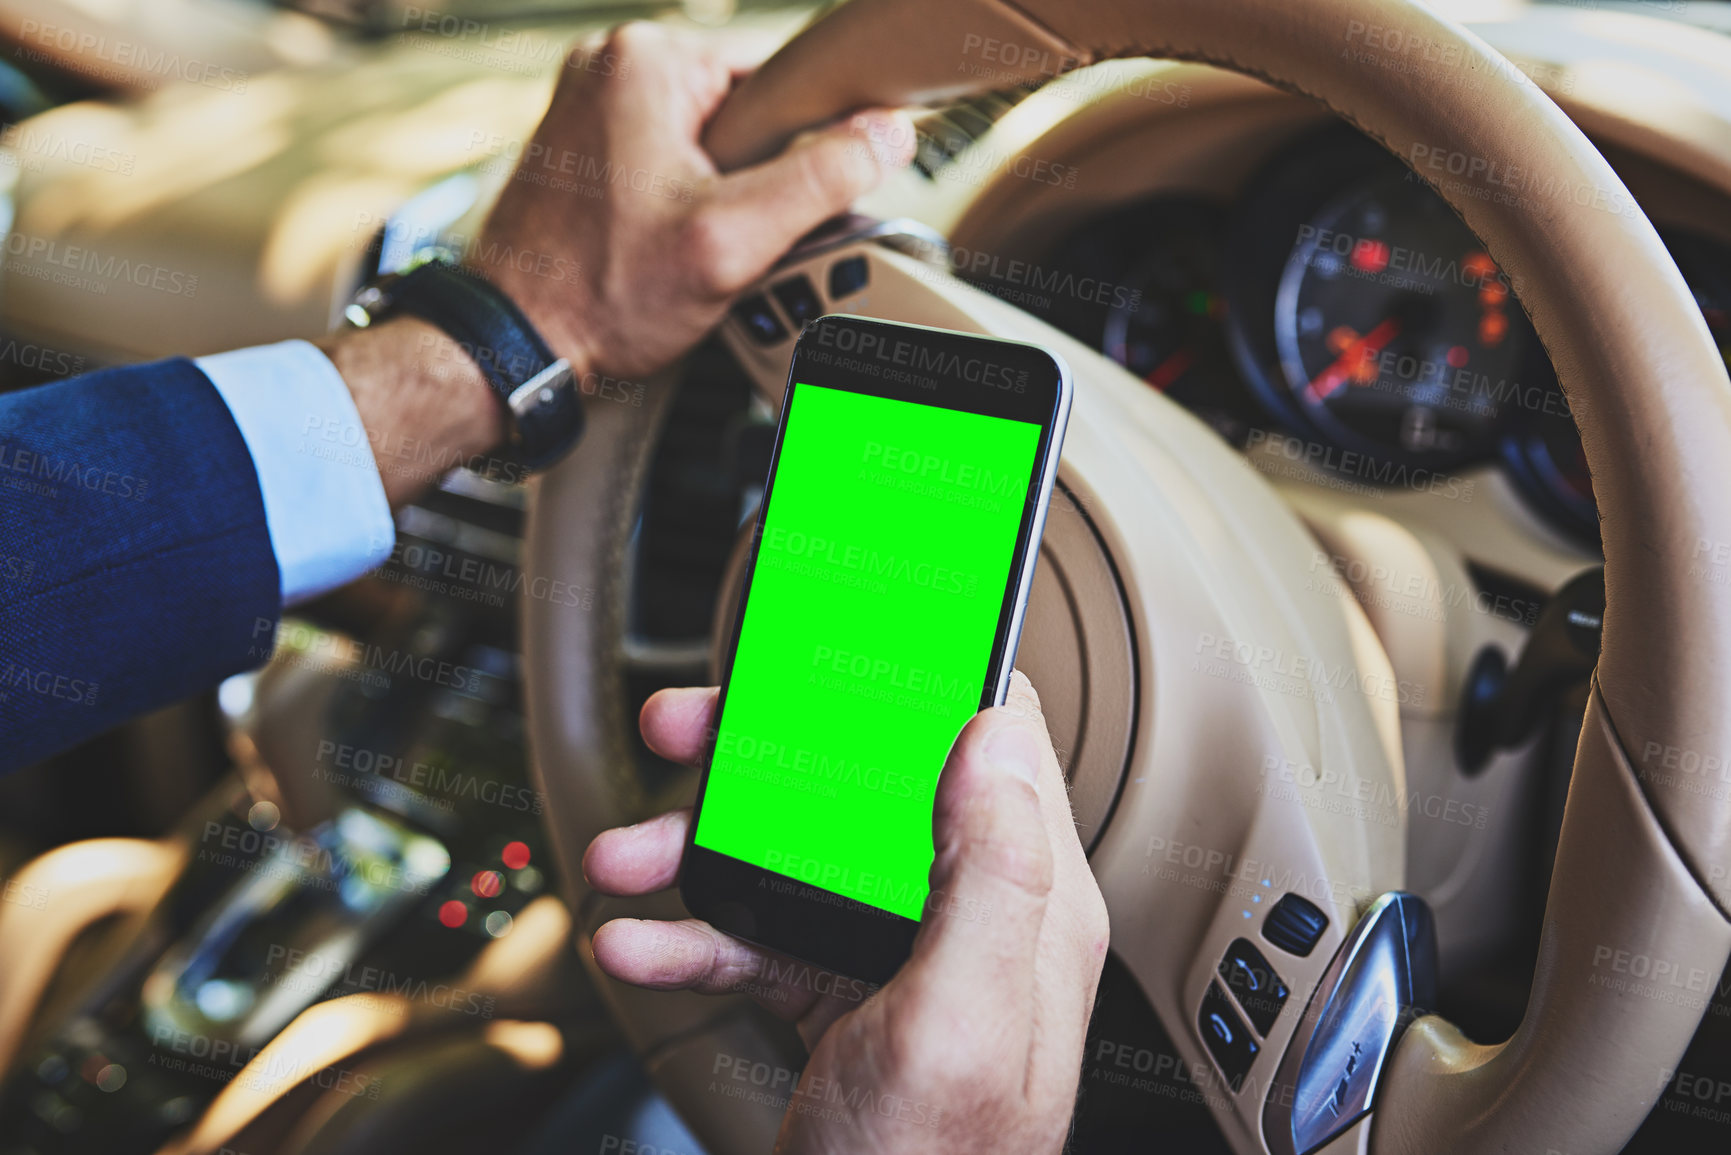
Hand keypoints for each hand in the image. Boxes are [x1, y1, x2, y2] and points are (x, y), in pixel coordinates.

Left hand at [469, 21, 915, 381]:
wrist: (517, 343)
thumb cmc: (596, 294)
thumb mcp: (733, 241)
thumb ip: (821, 180)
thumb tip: (887, 134)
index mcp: (649, 59)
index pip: (779, 78)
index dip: (805, 146)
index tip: (790, 202)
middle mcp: (613, 64)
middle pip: (747, 111)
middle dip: (759, 177)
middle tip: (731, 237)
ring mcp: (593, 102)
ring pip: (713, 140)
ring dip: (726, 194)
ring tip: (693, 245)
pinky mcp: (587, 143)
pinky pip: (673, 157)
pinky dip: (688, 200)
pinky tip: (669, 244)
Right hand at [582, 672, 1109, 1153]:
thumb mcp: (964, 1019)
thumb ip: (992, 869)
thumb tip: (997, 727)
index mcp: (1024, 901)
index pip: (988, 740)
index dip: (910, 679)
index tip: (835, 643)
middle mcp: (965, 915)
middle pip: (864, 785)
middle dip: (764, 756)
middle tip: (686, 733)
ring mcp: (897, 958)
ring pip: (795, 856)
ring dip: (700, 848)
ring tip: (628, 860)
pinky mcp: (838, 999)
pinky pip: (758, 937)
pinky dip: (692, 932)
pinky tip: (641, 939)